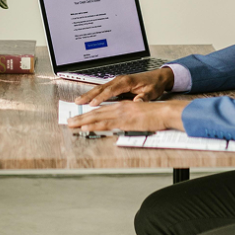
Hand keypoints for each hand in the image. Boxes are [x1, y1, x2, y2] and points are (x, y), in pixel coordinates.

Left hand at [68, 99, 188, 132]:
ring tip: (72, 125)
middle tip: (69, 122)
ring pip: (98, 117)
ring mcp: (121, 113)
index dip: (88, 114)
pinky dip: (95, 125)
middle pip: (96, 112)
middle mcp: (119, 107)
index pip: (101, 110)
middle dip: (81, 117)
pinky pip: (106, 123)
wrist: (165, 112)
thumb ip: (126, 119)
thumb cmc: (155, 115)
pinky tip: (86, 127)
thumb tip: (117, 125)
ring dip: (83, 121)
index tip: (78, 118)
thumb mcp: (138, 115)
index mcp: (122, 106)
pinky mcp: (125, 121)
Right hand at [75, 67, 174, 106]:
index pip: (111, 90)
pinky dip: (94, 94)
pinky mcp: (117, 85)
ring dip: (89, 94)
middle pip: (101, 88)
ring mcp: (117, 81)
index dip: (101, 98)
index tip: (92, 104)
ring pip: (100, 88)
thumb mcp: (152, 92)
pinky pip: (103, 89)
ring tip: (78, 100)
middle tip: (78, 101)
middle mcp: (120, 80)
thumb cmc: (154, 84)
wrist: (158, 77)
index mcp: (127, 81)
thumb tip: (136, 103)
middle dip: (89, 95)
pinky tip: (88, 99)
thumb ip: (143, 98)